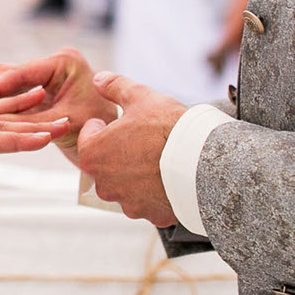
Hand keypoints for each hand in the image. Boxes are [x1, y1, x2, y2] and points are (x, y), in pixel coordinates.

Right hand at [0, 50, 118, 163]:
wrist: (116, 145)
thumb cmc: (98, 131)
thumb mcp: (60, 124)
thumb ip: (27, 120)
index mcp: (64, 61)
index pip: (18, 73)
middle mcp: (55, 63)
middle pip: (9, 75)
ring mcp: (49, 76)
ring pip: (9, 85)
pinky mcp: (45, 90)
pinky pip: (16, 96)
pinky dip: (6, 109)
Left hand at [74, 72, 186, 225]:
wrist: (204, 162)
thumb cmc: (168, 127)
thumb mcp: (141, 97)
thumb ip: (114, 86)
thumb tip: (98, 79)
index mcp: (92, 154)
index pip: (90, 133)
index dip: (108, 124)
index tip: (128, 122)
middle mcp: (103, 184)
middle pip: (105, 162)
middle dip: (119, 150)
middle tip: (145, 139)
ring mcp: (126, 203)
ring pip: (125, 184)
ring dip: (135, 173)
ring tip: (159, 158)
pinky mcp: (150, 215)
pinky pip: (148, 201)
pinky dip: (155, 192)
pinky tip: (170, 178)